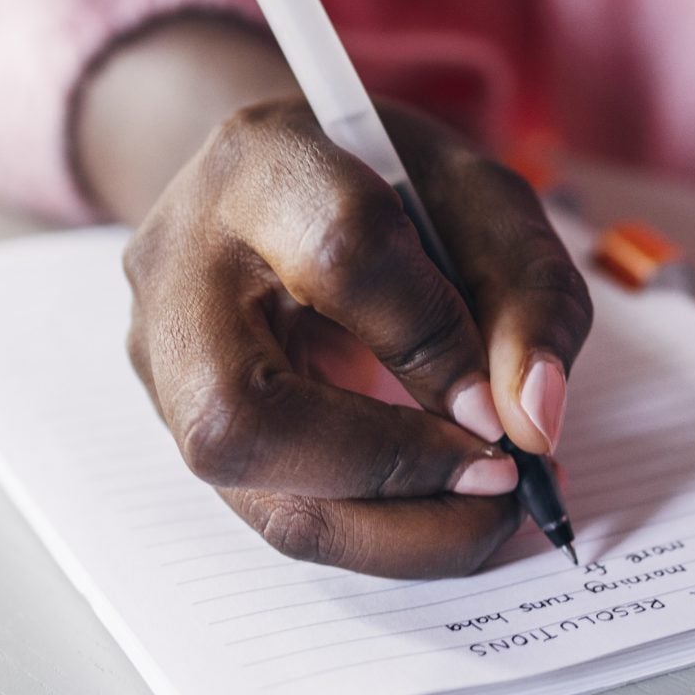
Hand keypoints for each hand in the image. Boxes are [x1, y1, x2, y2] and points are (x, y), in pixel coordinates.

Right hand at [122, 97, 591, 576]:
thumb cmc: (389, 188)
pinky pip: (276, 513)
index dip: (434, 344)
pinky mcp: (181, 430)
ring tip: (489, 511)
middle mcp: (179, 269)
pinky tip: (444, 513)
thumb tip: (533, 421)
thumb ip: (529, 296)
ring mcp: (161, 360)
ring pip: (253, 494)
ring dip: (396, 530)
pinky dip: (378, 531)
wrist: (285, 191)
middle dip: (393, 471)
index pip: (339, 256)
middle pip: (242, 415)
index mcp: (262, 163)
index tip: (508, 402)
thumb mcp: (485, 204)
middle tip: (503, 480)